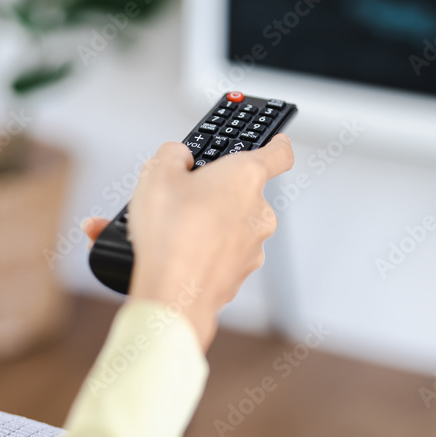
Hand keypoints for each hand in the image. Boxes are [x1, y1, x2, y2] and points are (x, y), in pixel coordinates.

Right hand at [83, 134, 294, 350]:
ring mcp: (253, 246)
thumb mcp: (157, 174)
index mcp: (246, 177)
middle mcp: (259, 211)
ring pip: (231, 226)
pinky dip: (203, 251)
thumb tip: (178, 157)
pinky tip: (175, 253)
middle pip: (242, 192)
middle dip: (216, 192)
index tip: (276, 141)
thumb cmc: (171, 234)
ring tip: (170, 230)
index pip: (278, 153)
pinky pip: (222, 253)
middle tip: (183, 195)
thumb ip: (172, 154)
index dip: (277, 143)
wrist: (173, 295)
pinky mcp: (241, 273)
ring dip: (207, 223)